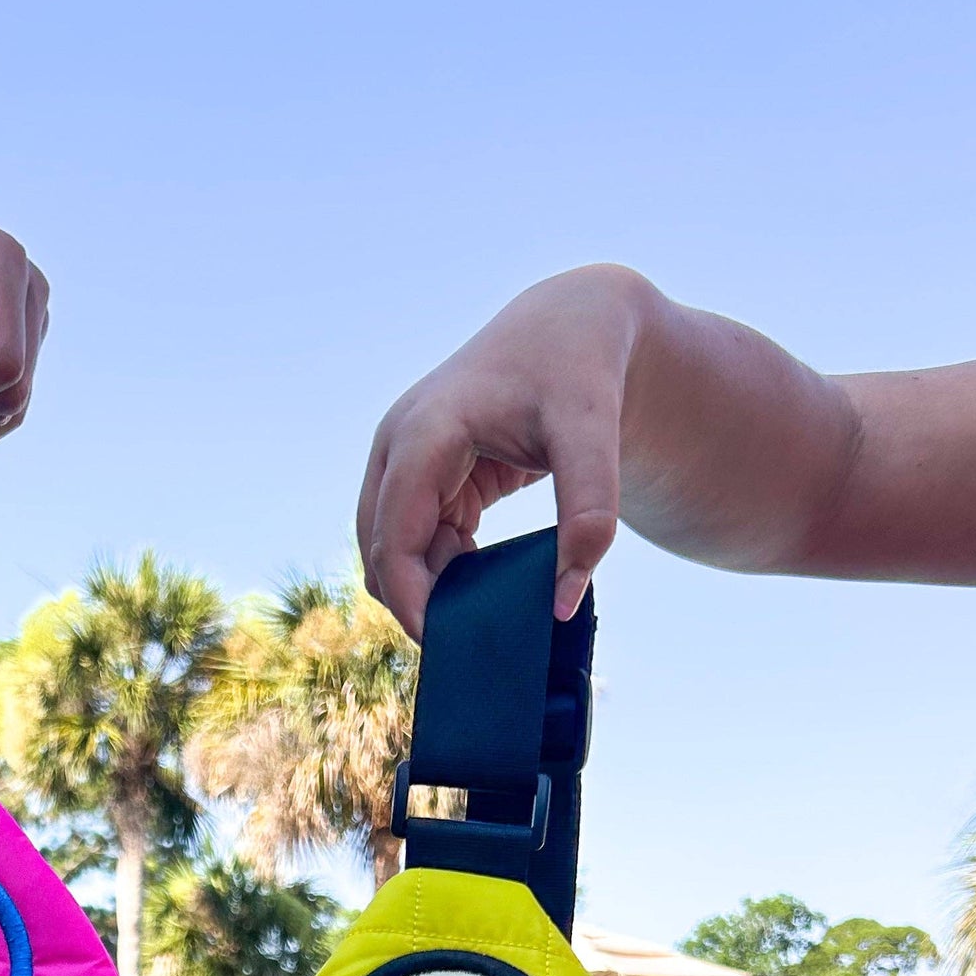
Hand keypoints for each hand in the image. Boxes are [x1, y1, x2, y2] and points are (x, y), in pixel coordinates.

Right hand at [358, 266, 650, 635]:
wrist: (569, 327)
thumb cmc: (578, 374)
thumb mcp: (596, 437)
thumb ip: (589, 517)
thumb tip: (563, 605)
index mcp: (425, 432)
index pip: (393, 537)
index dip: (411, 601)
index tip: (450, 648)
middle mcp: (397, 445)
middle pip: (379, 551)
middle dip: (415, 603)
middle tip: (473, 643)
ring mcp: (401, 459)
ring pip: (388, 551)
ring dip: (427, 588)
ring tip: (486, 612)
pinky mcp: (418, 475)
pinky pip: (411, 541)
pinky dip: (439, 572)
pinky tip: (484, 584)